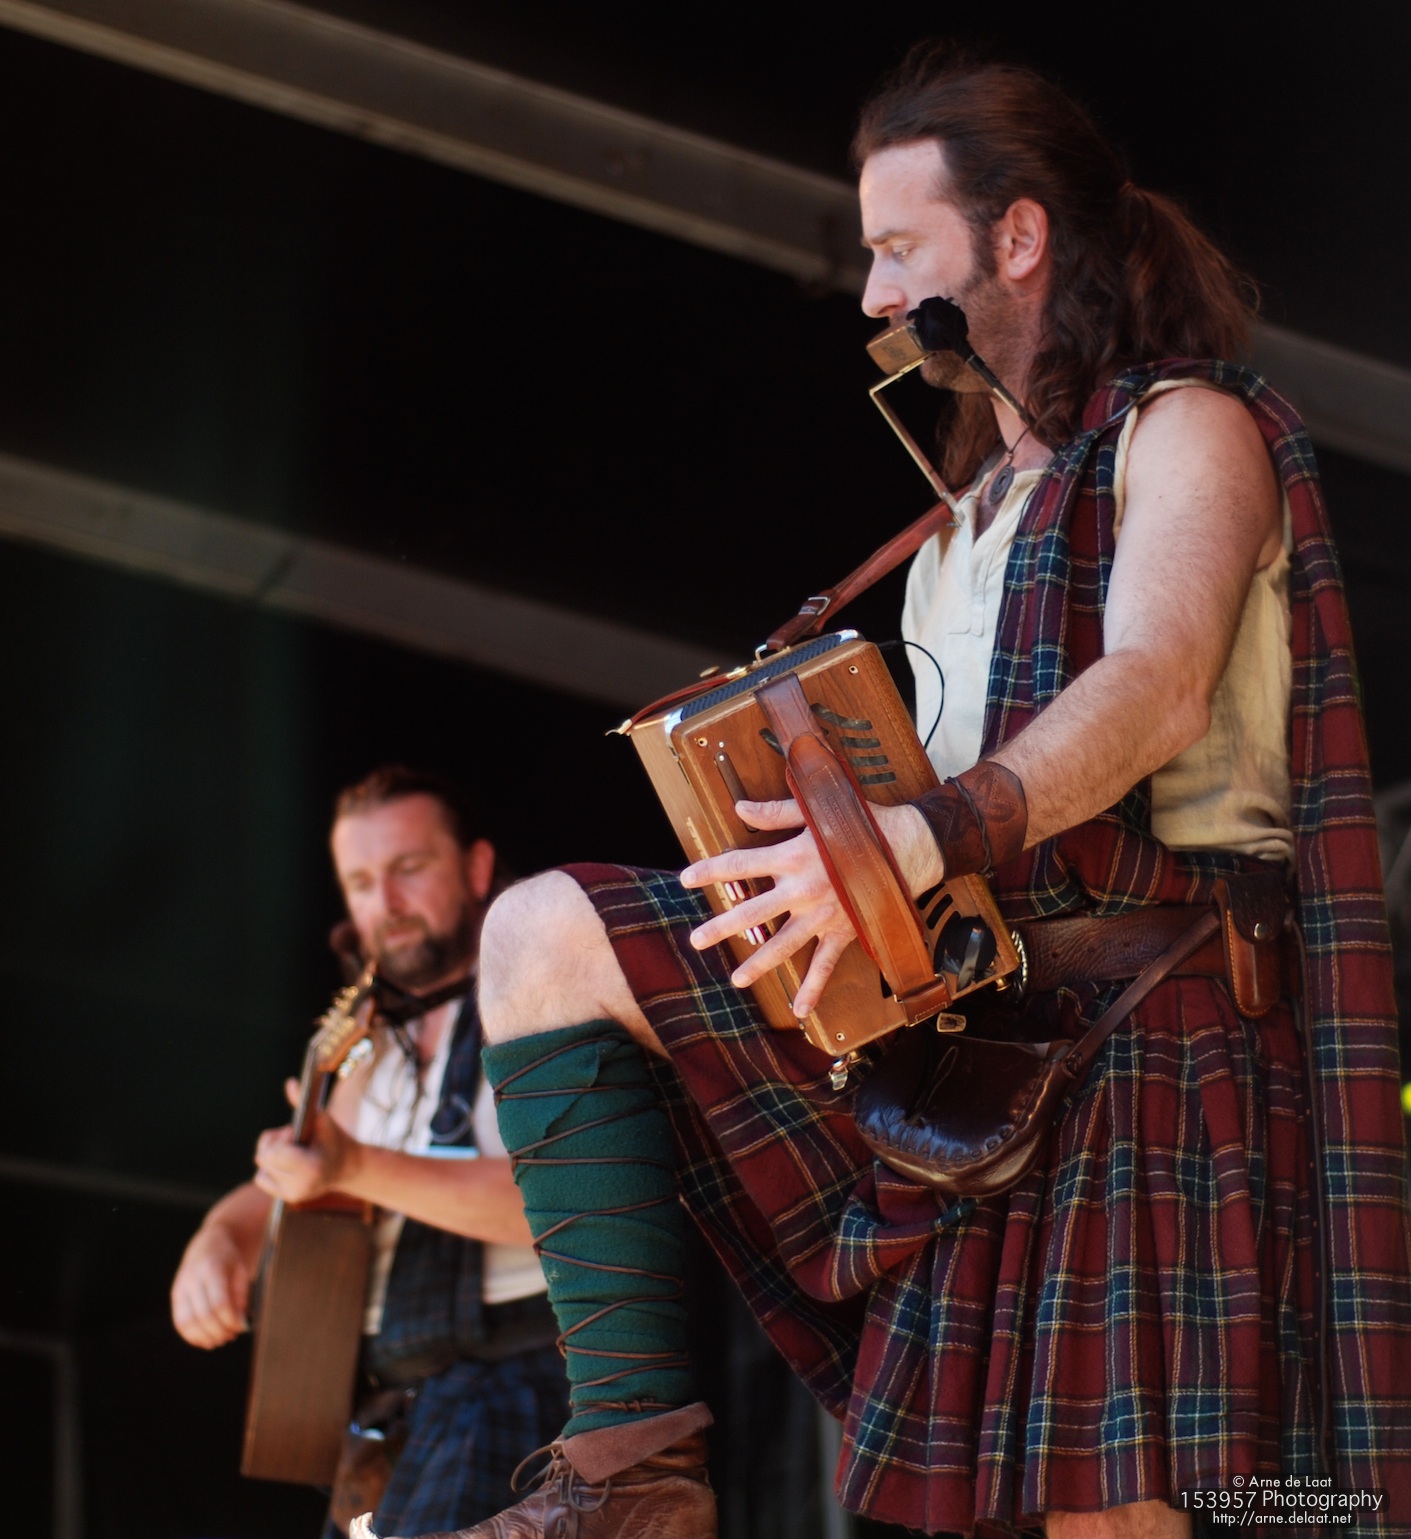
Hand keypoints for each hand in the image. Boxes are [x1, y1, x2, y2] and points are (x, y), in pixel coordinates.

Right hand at [170, 1224, 251, 1348]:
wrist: (209, 1243)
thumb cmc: (229, 1259)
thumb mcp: (241, 1271)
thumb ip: (240, 1297)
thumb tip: (240, 1325)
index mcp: (211, 1268)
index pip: (219, 1303)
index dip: (230, 1320)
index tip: (241, 1327)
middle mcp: (192, 1278)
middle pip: (203, 1315)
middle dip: (219, 1331)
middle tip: (231, 1335)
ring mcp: (180, 1287)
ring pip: (186, 1322)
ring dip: (204, 1337)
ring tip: (220, 1339)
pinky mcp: (175, 1296)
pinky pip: (179, 1323)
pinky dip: (192, 1336)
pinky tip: (206, 1340)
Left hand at [252, 1078, 360, 1204]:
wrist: (349, 1167)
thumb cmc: (335, 1139)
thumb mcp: (323, 1118)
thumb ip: (302, 1102)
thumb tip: (290, 1083)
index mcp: (311, 1167)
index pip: (276, 1152)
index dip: (282, 1138)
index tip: (295, 1132)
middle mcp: (300, 1185)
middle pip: (264, 1158)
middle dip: (275, 1143)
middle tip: (294, 1138)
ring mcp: (294, 1194)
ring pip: (261, 1166)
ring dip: (272, 1153)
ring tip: (291, 1149)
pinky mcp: (288, 1197)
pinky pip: (261, 1178)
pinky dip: (269, 1168)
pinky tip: (288, 1163)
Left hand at [680, 797, 944, 1018]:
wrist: (908, 846)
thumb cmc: (860, 823)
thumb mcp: (815, 810)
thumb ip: (775, 811)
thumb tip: (739, 807)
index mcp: (791, 856)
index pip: (739, 864)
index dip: (710, 871)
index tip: (685, 879)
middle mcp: (801, 890)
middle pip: (751, 912)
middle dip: (720, 927)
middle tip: (695, 940)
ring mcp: (822, 916)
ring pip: (783, 945)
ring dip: (758, 963)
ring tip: (735, 979)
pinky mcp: (844, 931)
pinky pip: (826, 965)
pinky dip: (813, 988)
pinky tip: (799, 1010)